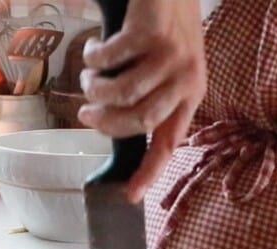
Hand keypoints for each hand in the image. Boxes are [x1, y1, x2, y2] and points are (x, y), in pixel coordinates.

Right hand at [79, 0, 206, 200]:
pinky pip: (109, 59)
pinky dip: (93, 56)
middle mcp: (185, 78)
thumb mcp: (171, 66)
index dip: (150, 172)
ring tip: (89, 77)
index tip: (129, 196)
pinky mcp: (150, 33)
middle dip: (104, 123)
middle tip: (85, 113)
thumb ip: (154, 96)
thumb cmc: (167, 25)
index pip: (169, 142)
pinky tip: (94, 47)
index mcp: (191, 94)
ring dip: (95, 89)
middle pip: (139, 122)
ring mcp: (170, 55)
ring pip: (121, 93)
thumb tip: (117, 125)